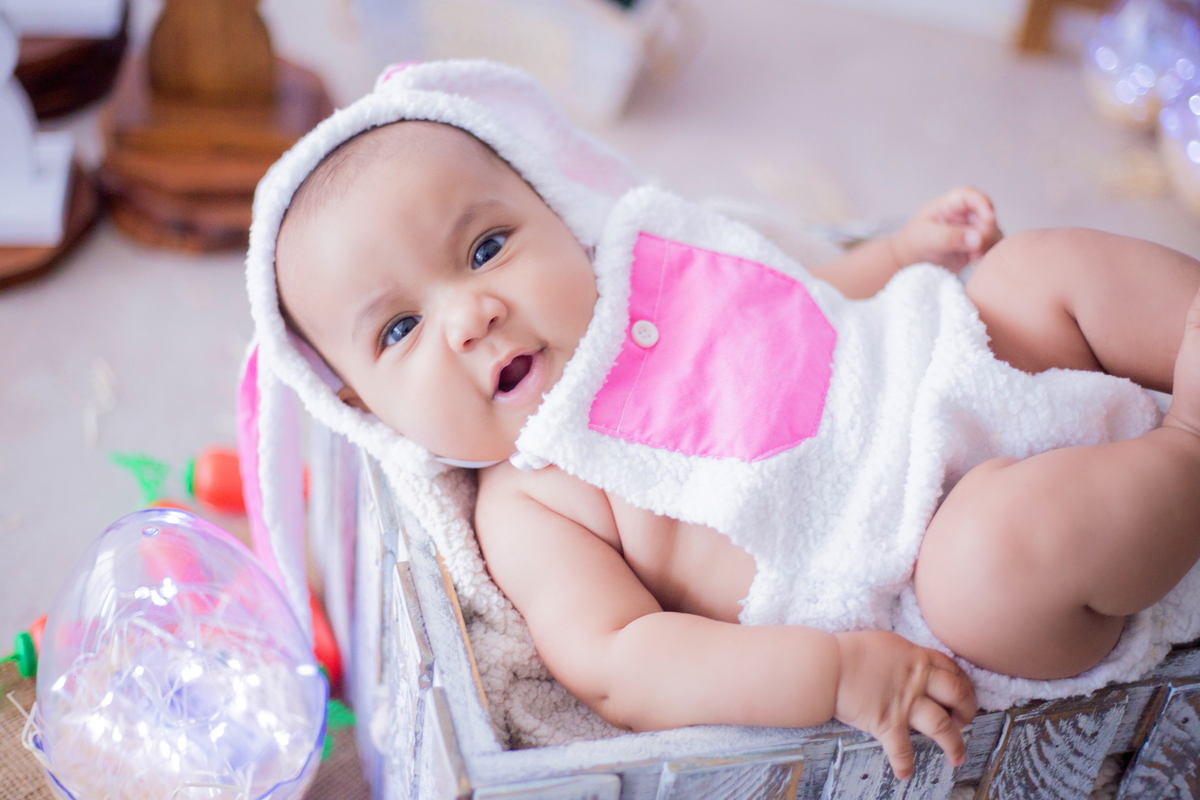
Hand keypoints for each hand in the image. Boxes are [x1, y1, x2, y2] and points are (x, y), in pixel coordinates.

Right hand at [834, 631, 976, 779]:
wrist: (826, 666)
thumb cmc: (848, 651)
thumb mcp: (885, 643)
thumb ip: (903, 655)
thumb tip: (910, 662)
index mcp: (916, 657)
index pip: (952, 669)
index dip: (964, 683)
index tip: (965, 693)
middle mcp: (917, 680)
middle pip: (957, 695)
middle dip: (968, 710)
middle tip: (964, 721)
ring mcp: (904, 703)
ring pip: (942, 726)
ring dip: (954, 744)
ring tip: (957, 757)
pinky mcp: (887, 723)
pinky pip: (901, 750)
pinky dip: (904, 764)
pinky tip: (904, 774)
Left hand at [890, 187, 1001, 272]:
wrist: (911, 262)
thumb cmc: (914, 243)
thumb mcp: (927, 238)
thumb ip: (950, 237)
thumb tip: (978, 239)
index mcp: (951, 204)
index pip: (971, 196)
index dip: (984, 204)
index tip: (990, 219)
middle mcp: (965, 214)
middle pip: (987, 216)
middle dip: (986, 232)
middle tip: (976, 249)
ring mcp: (972, 230)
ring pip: (993, 231)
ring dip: (988, 244)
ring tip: (974, 257)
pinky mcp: (976, 246)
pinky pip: (991, 246)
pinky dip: (988, 253)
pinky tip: (975, 261)